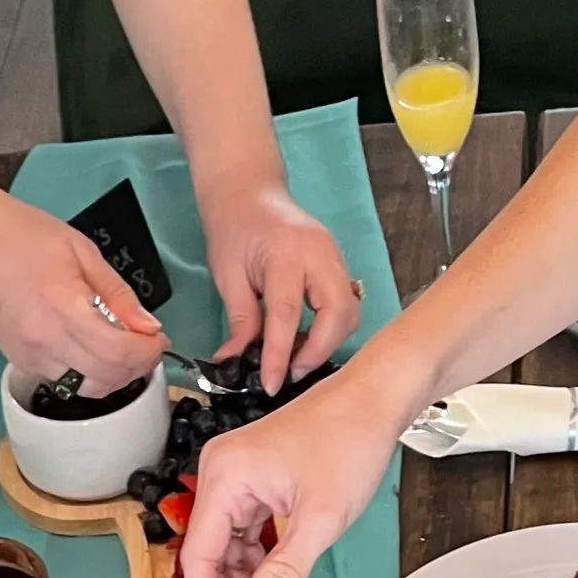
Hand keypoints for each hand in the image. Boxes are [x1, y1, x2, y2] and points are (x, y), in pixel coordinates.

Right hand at [0, 199, 165, 394]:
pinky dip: (88, 370)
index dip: (148, 352)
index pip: (119, 351)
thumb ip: (118, 294)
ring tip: (119, 346)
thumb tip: (146, 325)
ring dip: (114, 374)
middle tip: (146, 344)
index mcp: (63, 307)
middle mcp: (46, 340)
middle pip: (108, 377)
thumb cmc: (20, 237)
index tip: (157, 340)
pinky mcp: (23, 363)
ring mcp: (32, 356)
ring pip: (89, 387)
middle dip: (137, 366)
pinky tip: (89, 345)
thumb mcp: (83, 251)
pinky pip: (67, 380)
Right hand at [181, 358, 404, 577]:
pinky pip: (248, 535)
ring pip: (230, 550)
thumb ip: (285, 573)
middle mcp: (221, 475)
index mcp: (225, 477)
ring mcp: (238, 478)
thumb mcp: (320, 519)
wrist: (376, 398)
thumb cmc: (350, 441)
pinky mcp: (256, 482)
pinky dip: (262, 566)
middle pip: (211, 556)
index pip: (199, 557)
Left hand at [199, 173, 359, 391]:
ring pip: (349, 312)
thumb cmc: (235, 227)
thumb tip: (237, 361)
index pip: (287, 314)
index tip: (271, 384)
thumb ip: (240, 321)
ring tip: (297, 356)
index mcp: (287, 253)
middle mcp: (320, 253)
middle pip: (338, 313)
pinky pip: (345, 304)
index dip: (281, 355)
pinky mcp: (338, 264)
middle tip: (291, 373)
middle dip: (318, 351)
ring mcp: (334, 257)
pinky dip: (330, 328)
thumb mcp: (228, 275)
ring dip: (328, 342)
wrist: (248, 193)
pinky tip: (305, 338)